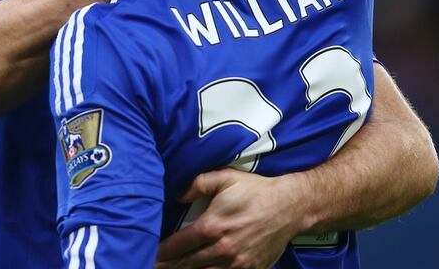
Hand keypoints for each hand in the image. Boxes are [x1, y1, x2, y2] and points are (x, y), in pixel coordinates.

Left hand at [155, 168, 308, 268]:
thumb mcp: (225, 177)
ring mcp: (237, 263)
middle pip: (186, 264)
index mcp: (212, 226)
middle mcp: (222, 248)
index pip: (177, 245)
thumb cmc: (255, 191)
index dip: (161, 252)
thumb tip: (176, 194)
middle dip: (168, 267)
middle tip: (151, 266)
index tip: (149, 253)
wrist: (290, 206)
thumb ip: (197, 184)